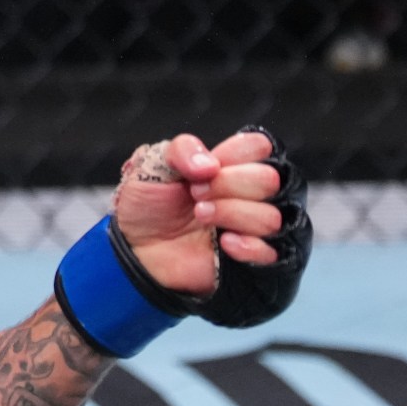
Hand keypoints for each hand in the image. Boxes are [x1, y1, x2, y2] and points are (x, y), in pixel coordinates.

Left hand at [113, 129, 287, 293]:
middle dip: (228, 184)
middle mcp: (250, 193)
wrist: (135, 244)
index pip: (259, 146)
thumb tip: (210, 166)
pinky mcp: (251, 258)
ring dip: (230, 213)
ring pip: (270, 216)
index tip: (200, 170)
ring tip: (200, 215)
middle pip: (269, 179)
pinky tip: (223, 242)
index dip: (233, 155)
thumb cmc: (149, 202)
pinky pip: (271, 252)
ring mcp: (252, 227)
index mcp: (232, 164)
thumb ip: (182, 150)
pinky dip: (247, 246)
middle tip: (195, 194)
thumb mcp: (154, 163)